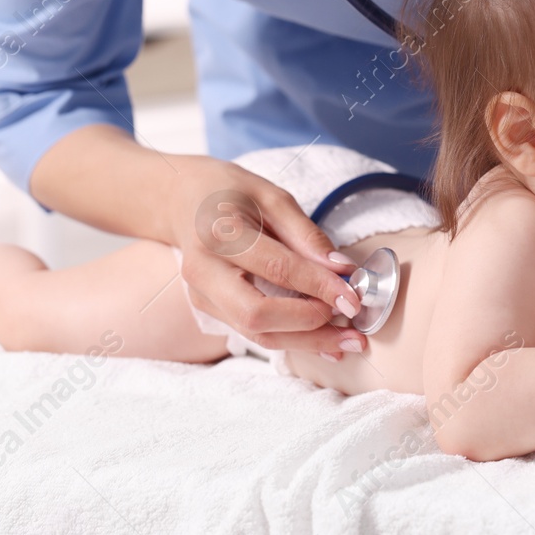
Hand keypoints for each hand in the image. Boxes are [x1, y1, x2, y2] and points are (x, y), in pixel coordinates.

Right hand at [163, 155, 366, 355]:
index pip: (276, 268)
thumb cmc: (230, 191)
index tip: (354, 297)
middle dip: (310, 326)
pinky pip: (254, 333)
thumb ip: (307, 235)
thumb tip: (343, 270)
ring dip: (307, 343)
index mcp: (219, 233)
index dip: (319, 286)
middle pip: (257, 315)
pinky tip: (324, 341)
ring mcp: (202, 296)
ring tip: (349, 342)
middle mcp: (204, 271)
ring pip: (257, 334)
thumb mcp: (272, 197)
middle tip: (352, 325)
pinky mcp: (210, 309)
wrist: (180, 199)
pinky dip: (292, 340)